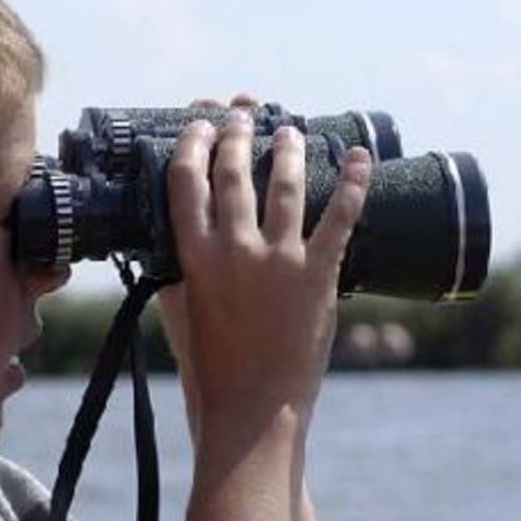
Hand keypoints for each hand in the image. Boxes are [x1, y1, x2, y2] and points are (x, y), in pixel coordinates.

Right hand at [162, 97, 370, 438]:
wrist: (254, 408)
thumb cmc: (210, 367)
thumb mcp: (178, 312)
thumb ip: (171, 271)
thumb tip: (163, 241)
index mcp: (192, 256)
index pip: (186, 180)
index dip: (192, 142)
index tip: (198, 123)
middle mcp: (233, 249)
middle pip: (235, 170)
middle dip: (237, 131)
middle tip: (243, 112)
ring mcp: (278, 260)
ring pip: (284, 183)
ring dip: (287, 147)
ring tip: (289, 130)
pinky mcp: (318, 275)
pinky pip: (340, 216)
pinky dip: (352, 182)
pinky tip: (357, 155)